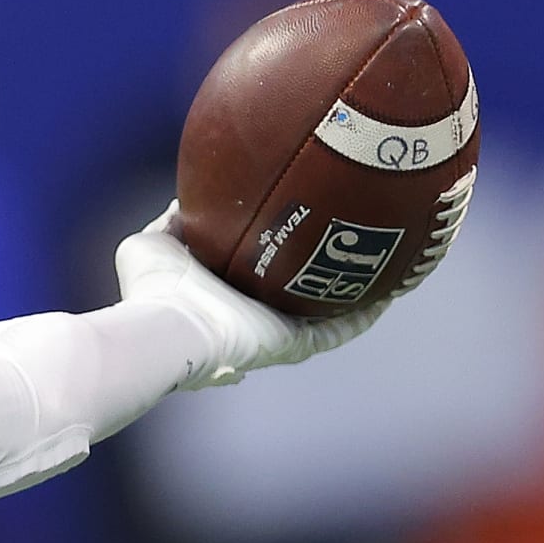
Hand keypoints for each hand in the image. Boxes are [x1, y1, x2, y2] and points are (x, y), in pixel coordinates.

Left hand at [113, 203, 384, 387]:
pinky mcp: (292, 344)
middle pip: (301, 292)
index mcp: (227, 295)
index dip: (282, 255)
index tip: (300, 230)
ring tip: (387, 267)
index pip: (261, 275)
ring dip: (357, 292)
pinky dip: (364, 314)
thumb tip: (188, 198)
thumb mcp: (156, 242)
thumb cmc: (152, 290)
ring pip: (328, 312)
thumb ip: (175, 221)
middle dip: (327, 271)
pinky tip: (391, 291)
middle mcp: (255, 315)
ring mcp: (276, 332)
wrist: (165, 324)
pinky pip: (337, 330)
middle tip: (355, 245)